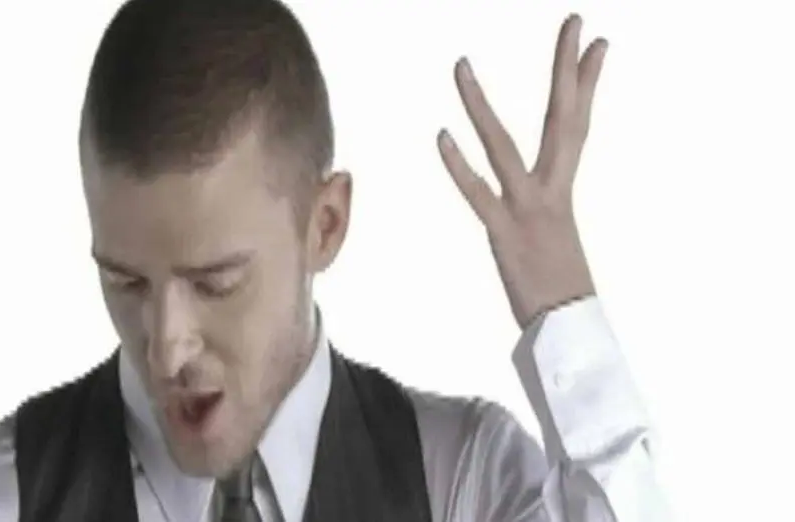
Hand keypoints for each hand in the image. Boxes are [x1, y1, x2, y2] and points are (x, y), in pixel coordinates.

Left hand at [437, 14, 606, 328]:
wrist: (571, 333)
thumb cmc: (560, 291)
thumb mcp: (555, 236)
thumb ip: (545, 208)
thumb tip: (543, 198)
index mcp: (563, 189)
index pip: (578, 123)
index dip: (585, 82)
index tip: (596, 44)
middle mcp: (551, 191)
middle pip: (563, 118)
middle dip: (565, 69)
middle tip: (573, 21)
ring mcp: (528, 210)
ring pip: (504, 146)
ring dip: (480, 105)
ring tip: (461, 65)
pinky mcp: (504, 234)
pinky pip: (479, 194)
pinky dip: (459, 166)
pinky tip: (440, 134)